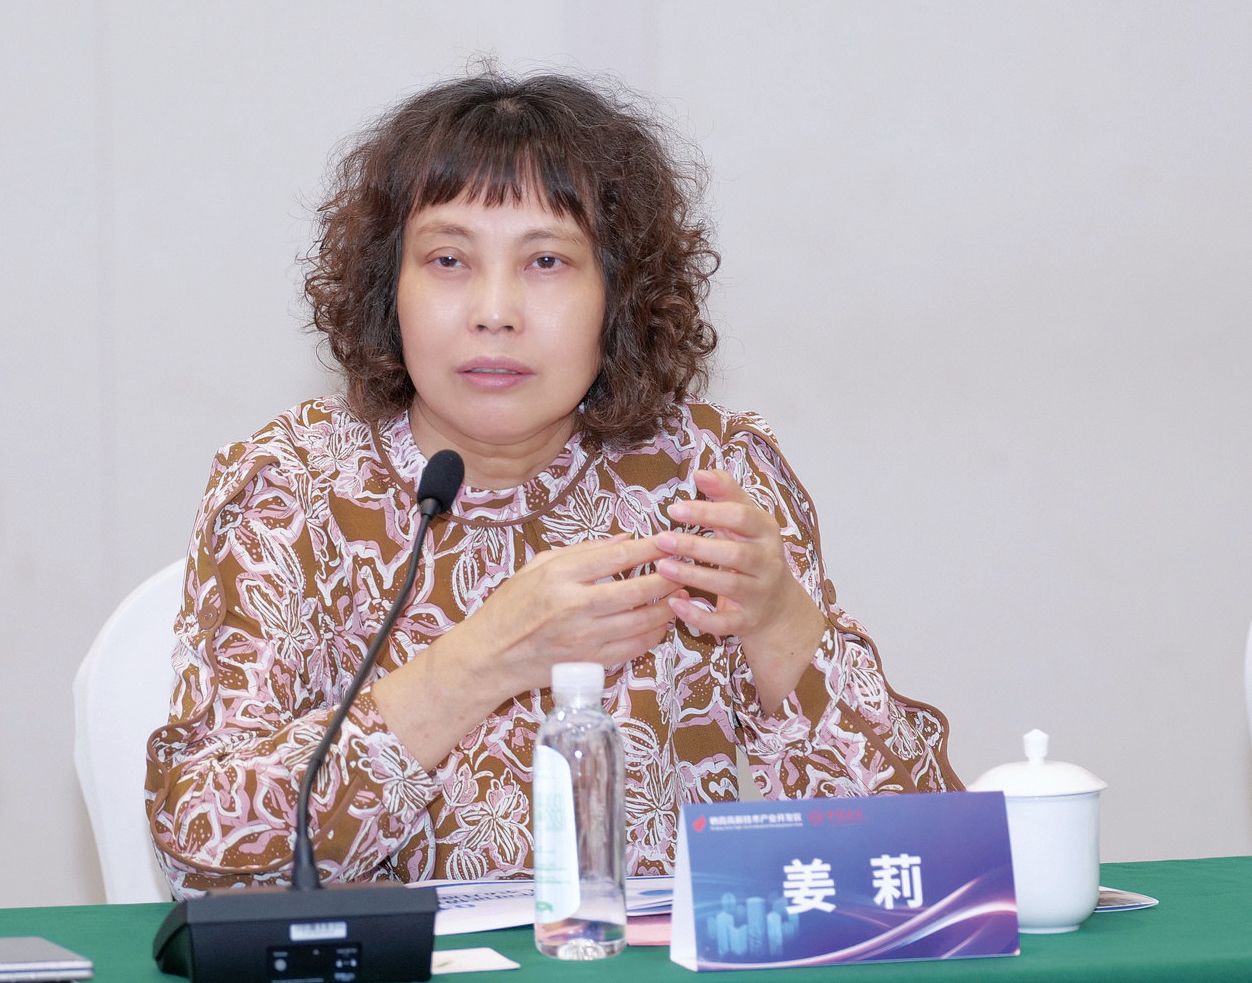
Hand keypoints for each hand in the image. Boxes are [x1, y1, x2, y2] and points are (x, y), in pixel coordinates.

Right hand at [469, 534, 683, 701]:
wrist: (492, 655)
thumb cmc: (512, 605)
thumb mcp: (539, 565)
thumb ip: (582, 551)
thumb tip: (624, 539)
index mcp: (560, 576)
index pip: (616, 558)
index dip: (648, 548)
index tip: (668, 540)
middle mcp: (574, 607)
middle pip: (634, 590)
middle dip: (667, 577)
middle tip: (685, 568)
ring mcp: (583, 638)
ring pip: (639, 621)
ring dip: (666, 608)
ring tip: (682, 594)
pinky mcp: (589, 662)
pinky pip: (632, 648)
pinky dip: (652, 636)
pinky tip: (662, 624)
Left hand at [654, 469, 823, 710]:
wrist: (779, 607)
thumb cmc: (753, 554)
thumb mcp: (746, 522)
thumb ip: (726, 495)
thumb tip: (702, 472)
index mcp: (766, 532)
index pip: (741, 517)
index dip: (708, 511)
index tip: (674, 509)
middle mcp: (768, 562)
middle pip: (734, 553)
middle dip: (696, 546)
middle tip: (662, 539)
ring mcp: (759, 594)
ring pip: (728, 585)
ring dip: (693, 576)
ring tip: (662, 567)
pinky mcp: (748, 621)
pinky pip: (724, 622)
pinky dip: (699, 615)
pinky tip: (675, 603)